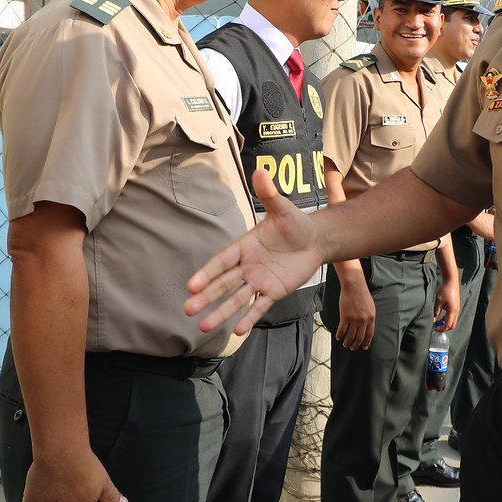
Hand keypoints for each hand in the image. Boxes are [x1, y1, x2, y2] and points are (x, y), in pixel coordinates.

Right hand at [185, 170, 330, 335]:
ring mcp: (258, 280)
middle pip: (223, 284)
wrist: (314, 239)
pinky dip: (249, 318)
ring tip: (204, 327)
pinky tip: (237, 331)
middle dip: (206, 297)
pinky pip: (259, 306)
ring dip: (221, 312)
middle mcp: (246, 266)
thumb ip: (270, 194)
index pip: (221, 262)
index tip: (191, 286)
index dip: (206, 274)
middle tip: (187, 310)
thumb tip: (261, 171)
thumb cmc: (295, 222)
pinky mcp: (273, 291)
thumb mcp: (283, 208)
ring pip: (236, 299)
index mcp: (244, 246)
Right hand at [335, 273, 376, 350]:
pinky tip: (338, 337)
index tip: (364, 347)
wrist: (354, 286)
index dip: (366, 342)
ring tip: (345, 344)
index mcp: (371, 318)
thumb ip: (369, 318)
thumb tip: (366, 327)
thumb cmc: (362, 294)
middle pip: (359, 337)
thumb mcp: (370, 307)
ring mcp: (354, 319)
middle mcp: (363, 321)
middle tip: (352, 348)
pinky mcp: (345, 317)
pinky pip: (342, 330)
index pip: (369, 335)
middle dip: (355, 345)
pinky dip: (339, 335)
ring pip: (350, 336)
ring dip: (347, 342)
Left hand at [435, 276, 460, 333]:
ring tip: (437, 322)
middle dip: (444, 328)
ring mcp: (457, 309)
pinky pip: (452, 316)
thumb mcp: (438, 302)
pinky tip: (440, 317)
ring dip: (445, 323)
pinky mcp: (456, 307)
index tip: (435, 329)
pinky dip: (447, 319)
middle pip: (452, 325)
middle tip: (436, 327)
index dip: (441, 328)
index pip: (448, 325)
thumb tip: (433, 320)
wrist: (451, 281)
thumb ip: (436, 312)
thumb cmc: (445, 290)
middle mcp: (456, 311)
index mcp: (452, 311)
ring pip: (453, 321)